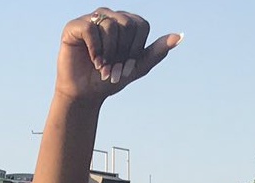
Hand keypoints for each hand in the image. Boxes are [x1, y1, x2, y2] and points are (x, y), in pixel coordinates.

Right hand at [53, 9, 181, 104]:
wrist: (84, 94)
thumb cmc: (109, 80)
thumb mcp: (137, 68)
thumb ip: (157, 52)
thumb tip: (179, 36)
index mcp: (126, 22)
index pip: (141, 26)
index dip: (136, 49)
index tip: (126, 65)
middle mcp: (109, 16)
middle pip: (127, 25)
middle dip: (122, 52)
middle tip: (112, 67)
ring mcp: (92, 19)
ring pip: (110, 26)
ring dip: (108, 53)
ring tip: (101, 65)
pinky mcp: (75, 26)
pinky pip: (91, 29)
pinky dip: (95, 49)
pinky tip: (93, 59)